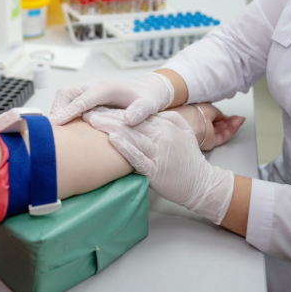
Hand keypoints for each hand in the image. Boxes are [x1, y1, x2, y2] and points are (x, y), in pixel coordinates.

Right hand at [49, 73, 174, 125]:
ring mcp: (88, 90)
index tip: (55, 125)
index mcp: (106, 88)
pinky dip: (62, 112)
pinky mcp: (86, 96)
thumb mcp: (150, 104)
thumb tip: (128, 119)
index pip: (81, 100)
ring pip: (64, 96)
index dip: (67, 112)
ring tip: (55, 131)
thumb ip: (141, 110)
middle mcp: (94, 86)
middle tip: (52, 131)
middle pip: (66, 93)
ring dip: (57, 111)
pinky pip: (68, 101)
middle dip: (57, 110)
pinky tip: (64, 128)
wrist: (147, 91)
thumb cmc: (147, 98)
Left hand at [83, 108, 233, 223]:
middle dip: (107, 116)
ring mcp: (159, 152)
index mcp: (168, 125)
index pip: (137, 114)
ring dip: (109, 128)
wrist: (202, 185)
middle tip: (88, 112)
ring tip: (92, 122)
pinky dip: (124, 147)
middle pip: (130, 122)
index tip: (99, 106)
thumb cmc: (189, 160)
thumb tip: (149, 112)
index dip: (116, 110)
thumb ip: (168, 119)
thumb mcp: (184, 131)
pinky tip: (112, 140)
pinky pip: (137, 157)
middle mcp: (163, 136)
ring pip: (131, 136)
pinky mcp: (156, 170)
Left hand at [167, 103, 244, 150]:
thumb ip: (216, 112)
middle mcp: (202, 126)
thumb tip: (221, 116)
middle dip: (230, 121)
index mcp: (198, 117)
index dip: (223, 116)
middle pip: (219, 125)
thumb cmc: (193, 113)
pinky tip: (237, 124)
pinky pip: (223, 136)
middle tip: (240, 118)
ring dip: (233, 125)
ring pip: (223, 131)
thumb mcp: (208, 108)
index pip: (213, 118)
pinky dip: (231, 130)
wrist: (189, 123)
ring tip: (241, 120)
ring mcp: (206, 135)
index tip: (232, 114)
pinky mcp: (210, 142)